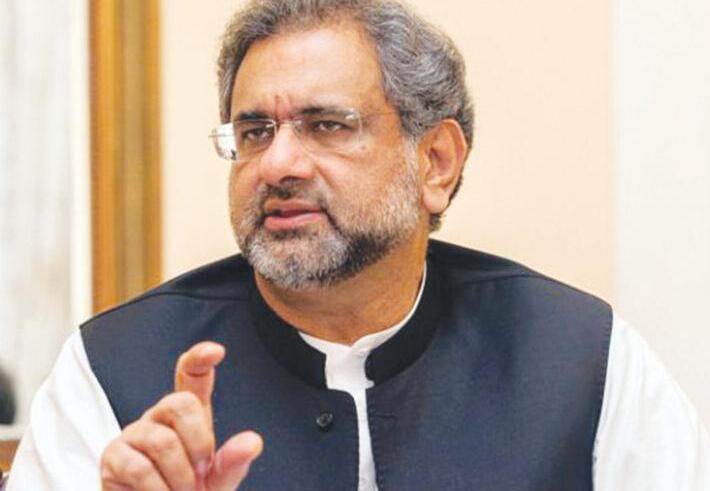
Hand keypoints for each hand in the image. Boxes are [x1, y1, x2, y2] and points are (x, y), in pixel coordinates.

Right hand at [100, 342, 262, 489]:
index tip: (215, 351)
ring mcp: (134, 435)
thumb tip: (252, 442)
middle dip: (199, 443)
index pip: (192, 377)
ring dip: (180, 477)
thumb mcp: (217, 482)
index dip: (200, 359)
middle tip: (201, 474)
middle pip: (180, 403)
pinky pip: (139, 468)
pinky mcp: (112, 458)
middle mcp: (160, 417)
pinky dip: (159, 490)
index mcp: (189, 416)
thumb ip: (232, 462)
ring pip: (162, 441)